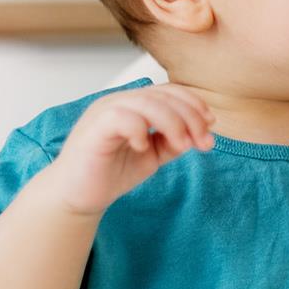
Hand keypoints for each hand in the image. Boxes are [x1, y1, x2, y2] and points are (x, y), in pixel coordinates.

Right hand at [50, 83, 215, 215]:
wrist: (78, 196)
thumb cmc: (110, 173)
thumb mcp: (152, 156)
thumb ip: (172, 142)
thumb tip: (198, 134)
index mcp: (133, 105)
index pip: (169, 91)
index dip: (194, 105)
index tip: (211, 126)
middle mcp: (119, 102)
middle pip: (163, 95)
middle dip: (191, 118)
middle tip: (203, 143)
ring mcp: (105, 112)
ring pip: (147, 103)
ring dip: (173, 124)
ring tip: (182, 146)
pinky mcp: (94, 128)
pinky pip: (122, 117)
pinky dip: (139, 130)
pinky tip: (144, 148)